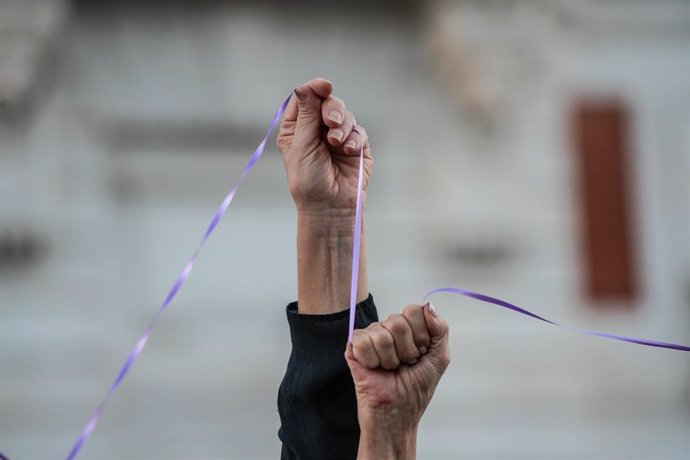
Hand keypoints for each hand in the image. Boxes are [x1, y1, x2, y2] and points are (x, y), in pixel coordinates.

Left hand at [277, 77, 373, 214]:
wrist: (330, 207)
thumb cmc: (309, 181)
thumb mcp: (302, 145)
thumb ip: (308, 115)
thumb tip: (307, 86)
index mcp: (298, 129)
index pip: (306, 99)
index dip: (315, 89)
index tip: (324, 86)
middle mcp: (317, 131)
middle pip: (328, 103)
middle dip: (332, 109)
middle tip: (331, 123)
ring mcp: (338, 139)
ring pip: (346, 116)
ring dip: (343, 127)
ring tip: (337, 144)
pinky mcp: (357, 148)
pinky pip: (359, 131)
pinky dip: (355, 139)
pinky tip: (349, 151)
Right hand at [345, 304, 450, 458]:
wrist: (397, 413)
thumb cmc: (416, 389)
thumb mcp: (439, 358)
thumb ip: (440, 328)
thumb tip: (428, 305)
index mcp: (409, 328)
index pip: (414, 310)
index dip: (421, 334)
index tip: (421, 353)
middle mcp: (389, 328)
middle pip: (397, 320)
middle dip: (406, 350)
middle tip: (405, 364)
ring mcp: (371, 336)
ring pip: (380, 332)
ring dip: (389, 359)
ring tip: (390, 369)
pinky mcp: (353, 347)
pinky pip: (362, 341)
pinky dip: (372, 360)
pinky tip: (375, 369)